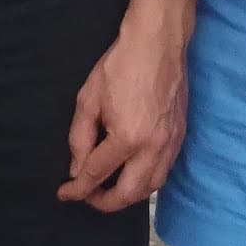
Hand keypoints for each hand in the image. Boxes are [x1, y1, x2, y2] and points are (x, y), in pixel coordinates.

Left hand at [60, 10, 189, 210]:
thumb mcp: (88, 99)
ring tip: (108, 190)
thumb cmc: (121, 65)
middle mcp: (153, 148)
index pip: (97, 174)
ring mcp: (171, 143)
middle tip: (87, 197)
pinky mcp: (180, 136)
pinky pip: (164, 172)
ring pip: (151, 187)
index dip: (77, 188)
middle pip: (129, 194)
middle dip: (104, 202)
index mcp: (128, 138)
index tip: (65, 193)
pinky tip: (132, 175)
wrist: (158, 42)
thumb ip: (80, 138)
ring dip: (129, 196)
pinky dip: (147, 182)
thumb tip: (78, 168)